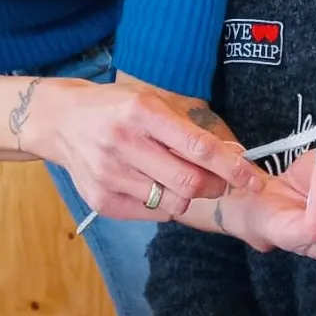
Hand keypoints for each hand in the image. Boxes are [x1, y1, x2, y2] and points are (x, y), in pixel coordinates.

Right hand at [21, 77, 263, 220]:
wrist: (62, 121)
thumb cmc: (117, 108)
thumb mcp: (152, 101)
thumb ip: (190, 127)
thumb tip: (234, 154)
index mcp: (142, 112)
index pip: (198, 147)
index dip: (232, 166)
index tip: (253, 178)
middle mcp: (124, 144)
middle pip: (189, 182)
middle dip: (216, 187)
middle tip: (223, 182)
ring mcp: (110, 175)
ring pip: (172, 203)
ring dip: (191, 197)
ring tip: (187, 181)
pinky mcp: (101, 200)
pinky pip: (152, 214)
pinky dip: (165, 205)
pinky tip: (157, 186)